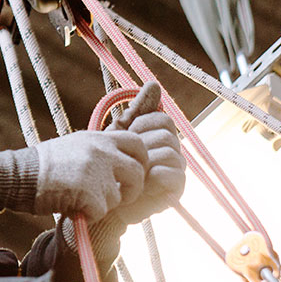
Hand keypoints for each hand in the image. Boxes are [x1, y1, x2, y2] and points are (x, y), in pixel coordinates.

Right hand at [33, 129, 146, 220]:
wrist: (20, 175)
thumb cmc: (43, 165)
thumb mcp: (74, 145)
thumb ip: (98, 151)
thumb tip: (120, 162)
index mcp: (98, 138)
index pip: (137, 142)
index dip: (140, 160)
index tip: (131, 173)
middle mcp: (101, 151)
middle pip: (138, 171)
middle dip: (132, 188)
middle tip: (119, 195)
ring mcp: (97, 172)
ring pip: (119, 197)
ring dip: (103, 204)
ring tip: (81, 199)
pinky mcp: (90, 194)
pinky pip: (101, 212)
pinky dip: (88, 215)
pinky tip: (72, 207)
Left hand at [109, 81, 185, 222]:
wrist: (103, 197)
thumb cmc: (110, 164)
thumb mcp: (120, 133)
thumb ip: (138, 111)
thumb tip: (154, 84)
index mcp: (162, 136)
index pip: (163, 118)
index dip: (141, 124)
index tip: (125, 134)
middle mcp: (174, 151)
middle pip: (167, 134)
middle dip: (141, 143)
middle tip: (127, 157)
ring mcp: (177, 170)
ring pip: (169, 152)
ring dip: (145, 161)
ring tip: (132, 171)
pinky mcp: (176, 189)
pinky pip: (171, 173)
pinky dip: (152, 176)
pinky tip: (141, 183)